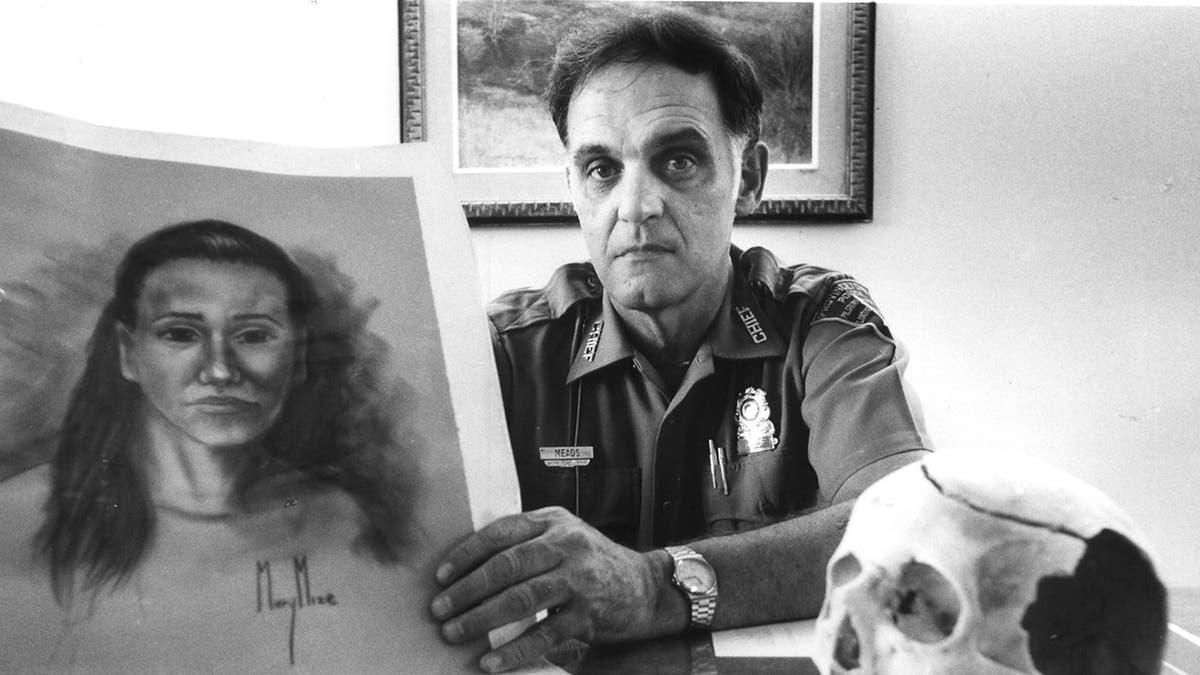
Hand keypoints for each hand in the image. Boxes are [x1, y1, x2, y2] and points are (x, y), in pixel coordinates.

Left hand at [430, 506, 677, 671]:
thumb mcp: (563, 533)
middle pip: (506, 566)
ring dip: (481, 619)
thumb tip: (468, 562)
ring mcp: (579, 580)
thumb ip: (526, 539)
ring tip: (455, 633)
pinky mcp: (589, 615)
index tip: (440, 576)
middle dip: (467, 590)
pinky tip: (490, 662)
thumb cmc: (592, 561)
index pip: (500, 533)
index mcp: (553, 521)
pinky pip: (544, 635)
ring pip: (521, 599)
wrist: (644, 586)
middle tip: (439, 609)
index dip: (466, 554)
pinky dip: (514, 650)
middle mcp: (566, 544)